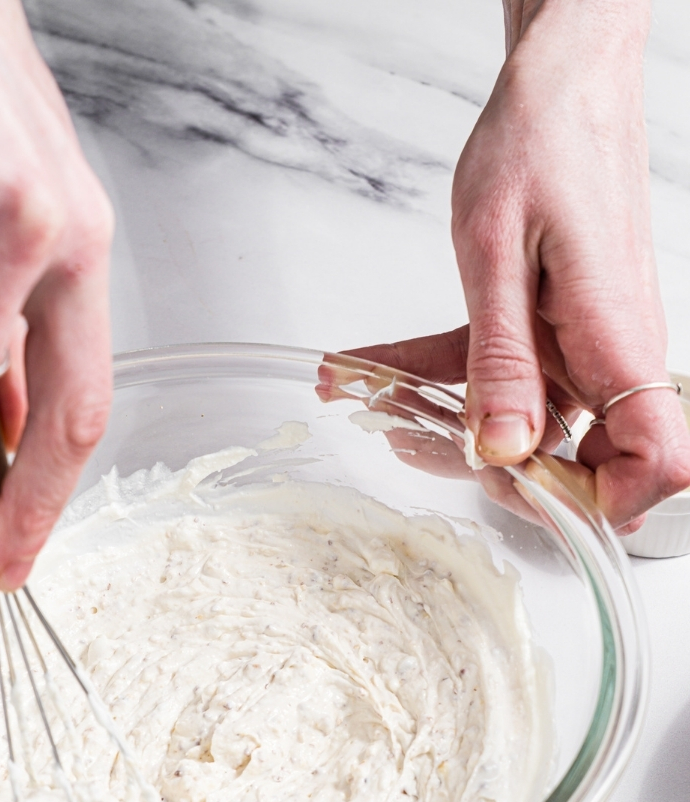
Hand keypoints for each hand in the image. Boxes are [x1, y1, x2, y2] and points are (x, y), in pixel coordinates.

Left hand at [344, 0, 689, 533]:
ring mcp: (585, 353)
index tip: (524, 494)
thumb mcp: (496, 254)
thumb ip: (500, 361)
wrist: (560, 85)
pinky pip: (501, 379)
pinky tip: (371, 365)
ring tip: (361, 390)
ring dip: (437, 418)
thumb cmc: (541, 144)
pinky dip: (436, 373)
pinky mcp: (557, 339)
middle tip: (405, 433)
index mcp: (616, 340)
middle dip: (482, 467)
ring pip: (520, 426)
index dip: (603, 502)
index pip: (653, 458)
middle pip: (572, 464)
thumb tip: (504, 449)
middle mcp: (611, 358)